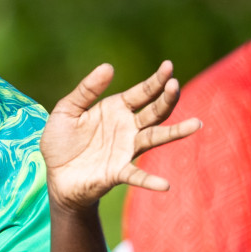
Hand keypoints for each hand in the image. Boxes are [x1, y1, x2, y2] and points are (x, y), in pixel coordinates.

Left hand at [40, 60, 201, 210]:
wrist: (54, 174)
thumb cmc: (61, 141)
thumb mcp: (67, 110)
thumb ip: (86, 90)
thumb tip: (109, 67)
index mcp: (117, 109)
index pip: (143, 92)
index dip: (156, 80)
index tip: (168, 66)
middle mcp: (128, 128)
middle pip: (155, 112)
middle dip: (167, 99)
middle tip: (175, 86)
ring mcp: (126, 150)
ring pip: (156, 138)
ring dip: (176, 132)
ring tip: (196, 124)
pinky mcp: (118, 172)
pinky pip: (137, 176)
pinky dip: (150, 180)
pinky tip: (165, 185)